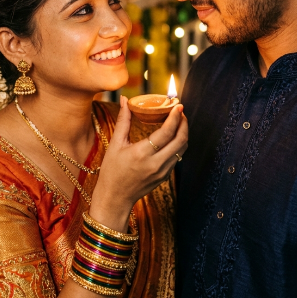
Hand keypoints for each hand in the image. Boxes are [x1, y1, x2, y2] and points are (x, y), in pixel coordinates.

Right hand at [90, 96, 187, 230]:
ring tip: (179, 120)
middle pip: (180, 140)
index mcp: (142, 154)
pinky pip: (177, 157)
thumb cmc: (112, 171)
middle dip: (184, 123)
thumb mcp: (115, 144)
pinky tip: (172, 135)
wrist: (115, 198)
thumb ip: (123, 121)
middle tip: (180, 111)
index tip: (178, 106)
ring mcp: (162, 171)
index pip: (166, 132)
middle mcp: (156, 163)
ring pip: (182, 149)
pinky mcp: (165, 176)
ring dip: (183, 133)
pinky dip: (178, 144)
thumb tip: (125, 100)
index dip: (175, 117)